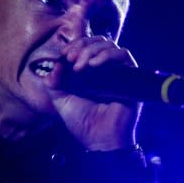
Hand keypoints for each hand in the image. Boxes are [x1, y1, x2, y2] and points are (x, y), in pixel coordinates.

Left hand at [44, 36, 141, 150]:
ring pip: (109, 45)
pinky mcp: (130, 76)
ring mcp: (117, 72)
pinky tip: (94, 64)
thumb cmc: (82, 122)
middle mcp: (104, 69)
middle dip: (82, 45)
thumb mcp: (61, 100)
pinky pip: (123, 55)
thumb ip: (54, 83)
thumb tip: (55, 65)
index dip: (74, 46)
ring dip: (92, 50)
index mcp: (88, 72)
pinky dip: (107, 55)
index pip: (84, 47)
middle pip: (97, 42)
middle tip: (71, 57)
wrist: (99, 140)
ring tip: (80, 65)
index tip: (64, 54)